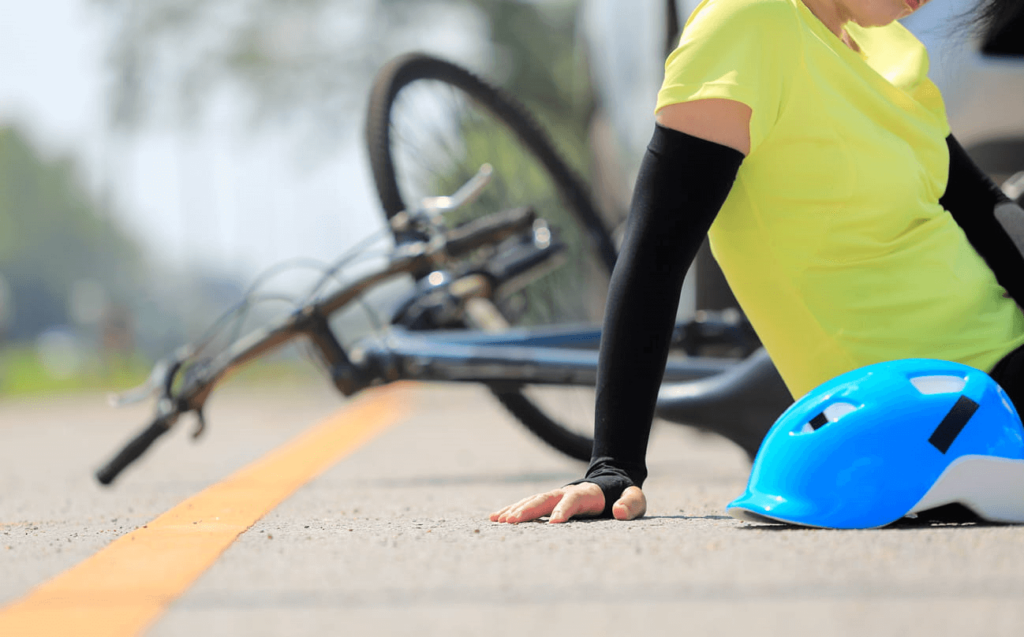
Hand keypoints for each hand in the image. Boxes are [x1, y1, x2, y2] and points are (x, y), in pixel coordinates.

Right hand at [489, 482, 646, 523]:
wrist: (612, 484)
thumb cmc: (625, 498)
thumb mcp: (636, 500)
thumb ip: (631, 503)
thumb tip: (620, 511)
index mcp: (589, 493)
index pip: (575, 499)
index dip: (565, 510)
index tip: (555, 523)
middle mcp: (568, 492)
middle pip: (547, 498)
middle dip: (530, 510)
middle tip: (514, 522)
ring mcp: (557, 496)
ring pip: (533, 500)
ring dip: (517, 510)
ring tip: (500, 520)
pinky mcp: (549, 502)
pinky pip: (528, 504)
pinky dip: (512, 509)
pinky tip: (495, 518)